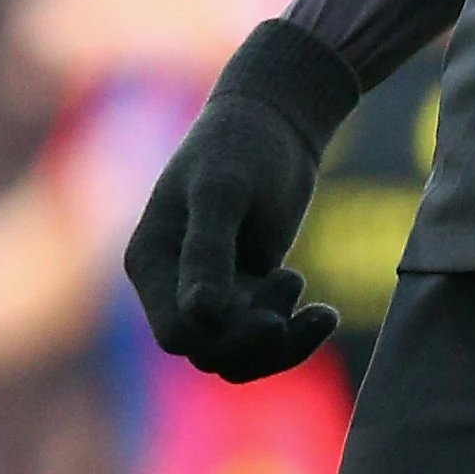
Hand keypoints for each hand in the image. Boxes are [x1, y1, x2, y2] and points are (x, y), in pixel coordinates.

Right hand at [122, 19, 360, 380]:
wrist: (276, 119)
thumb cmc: (241, 143)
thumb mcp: (222, 192)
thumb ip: (208, 252)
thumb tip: (200, 317)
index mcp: (149, 262)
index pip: (175, 334)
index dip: (221, 337)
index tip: (273, 316)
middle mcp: (172, 284)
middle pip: (208, 352)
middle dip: (257, 340)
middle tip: (297, 285)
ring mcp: (209, 290)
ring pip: (237, 355)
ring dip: (280, 347)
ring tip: (322, 313)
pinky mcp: (246, 290)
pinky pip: (263, 338)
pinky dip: (295, 336)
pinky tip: (325, 313)